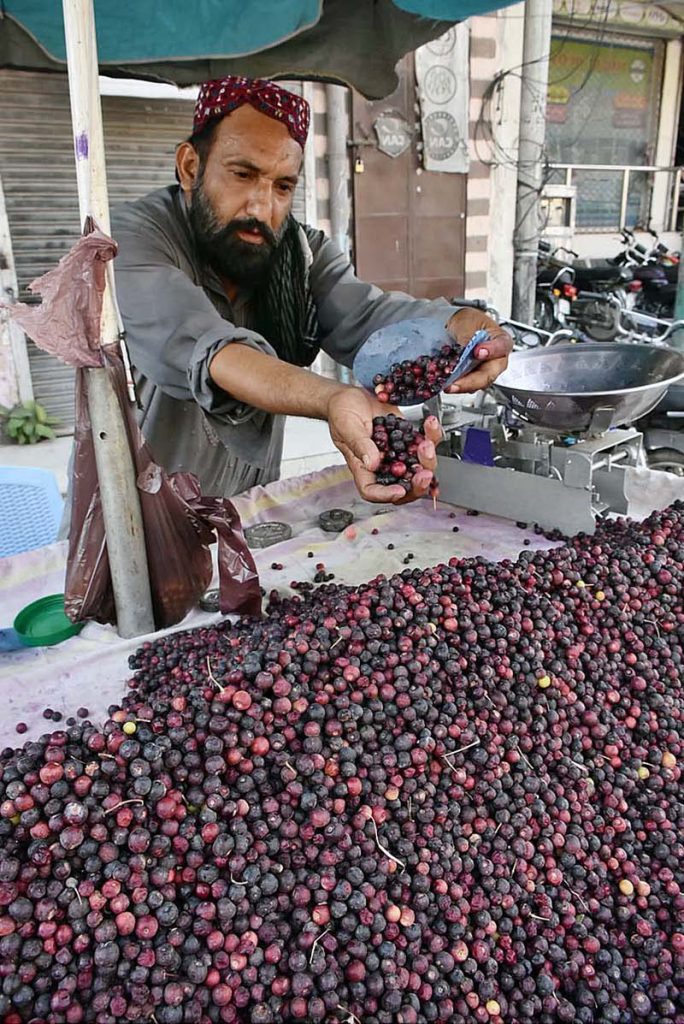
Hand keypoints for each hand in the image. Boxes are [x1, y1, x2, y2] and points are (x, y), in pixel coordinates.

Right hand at [327, 387, 441, 503]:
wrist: (353, 395)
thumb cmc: (342, 412)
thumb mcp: (347, 425)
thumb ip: (359, 445)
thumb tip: (373, 463)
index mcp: (362, 467)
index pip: (372, 490)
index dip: (386, 495)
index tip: (399, 491)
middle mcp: (382, 465)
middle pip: (403, 486)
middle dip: (417, 484)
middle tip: (424, 473)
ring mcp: (398, 453)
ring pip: (419, 467)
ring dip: (428, 459)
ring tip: (426, 443)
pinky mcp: (409, 438)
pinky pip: (426, 443)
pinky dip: (433, 436)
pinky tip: (430, 424)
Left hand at [445, 307, 511, 393]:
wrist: (457, 327)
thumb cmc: (469, 322)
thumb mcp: (467, 323)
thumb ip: (467, 336)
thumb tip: (463, 350)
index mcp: (501, 341)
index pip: (501, 347)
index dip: (491, 350)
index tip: (478, 352)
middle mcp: (496, 360)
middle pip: (489, 375)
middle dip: (471, 381)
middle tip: (456, 381)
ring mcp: (484, 371)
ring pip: (477, 384)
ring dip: (461, 386)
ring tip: (447, 385)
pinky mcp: (472, 378)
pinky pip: (465, 384)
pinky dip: (455, 385)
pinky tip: (445, 383)